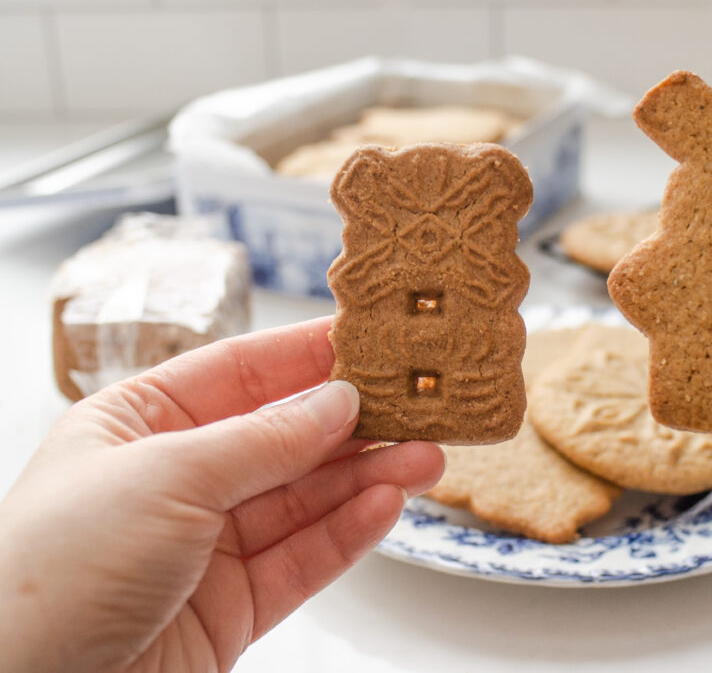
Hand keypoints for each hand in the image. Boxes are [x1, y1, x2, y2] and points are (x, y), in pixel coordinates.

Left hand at [0, 317, 444, 672]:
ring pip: (304, 500)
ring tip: (427, 457)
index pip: (238, 374)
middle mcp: (175, 480)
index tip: (370, 339)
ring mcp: (206, 546)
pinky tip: (388, 506)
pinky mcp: (233, 606)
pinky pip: (303, 558)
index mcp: (136, 425)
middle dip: (353, 423)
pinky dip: (349, 533)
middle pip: (283, 438)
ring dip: (367, 478)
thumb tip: (337, 401)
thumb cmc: (50, 573)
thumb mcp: (164, 478)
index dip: (306, 354)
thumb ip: (263, 440)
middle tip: (417, 405)